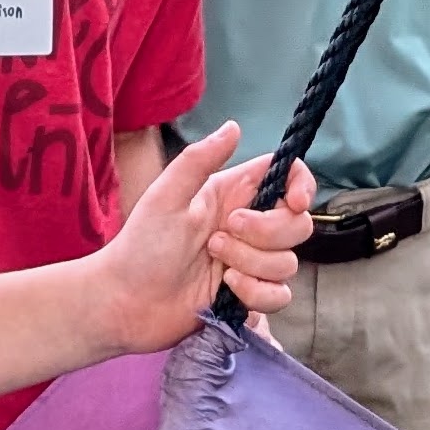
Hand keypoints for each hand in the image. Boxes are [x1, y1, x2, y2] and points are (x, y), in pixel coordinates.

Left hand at [95, 122, 317, 348]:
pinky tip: (226, 293)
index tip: (295, 203)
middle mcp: (248, 227)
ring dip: (253, 266)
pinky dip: (256, 295)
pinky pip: (279, 296)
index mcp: (233, 195)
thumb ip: (199, 160)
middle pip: (297, 224)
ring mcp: (251, 263)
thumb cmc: (141, 247)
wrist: (126, 303)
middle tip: (219, 239)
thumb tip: (234, 126)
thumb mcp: (166, 197)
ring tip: (216, 267)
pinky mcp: (249, 297)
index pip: (289, 178)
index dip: (303, 186)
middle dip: (267, 234)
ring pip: (288, 263)